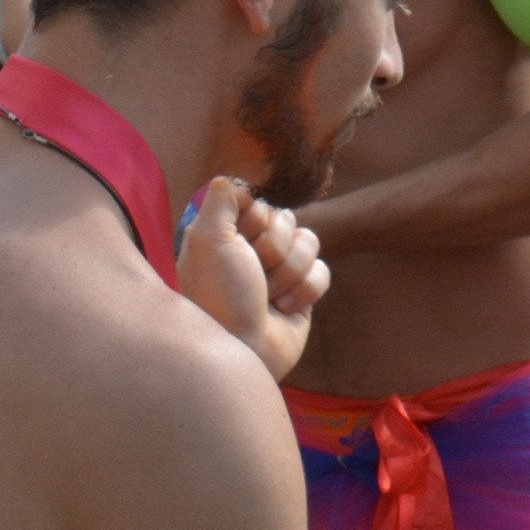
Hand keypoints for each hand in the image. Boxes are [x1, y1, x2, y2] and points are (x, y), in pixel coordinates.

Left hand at [175, 177, 329, 383]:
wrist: (245, 348)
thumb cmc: (221, 294)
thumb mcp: (208, 237)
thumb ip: (221, 198)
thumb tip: (234, 180)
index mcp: (224, 234)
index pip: (259, 202)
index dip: (257, 220)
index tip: (242, 242)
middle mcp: (250, 250)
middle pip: (287, 219)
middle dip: (275, 248)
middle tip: (255, 273)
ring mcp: (277, 272)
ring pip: (309, 242)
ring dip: (290, 271)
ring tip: (269, 295)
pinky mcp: (301, 293)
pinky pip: (322, 271)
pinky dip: (305, 290)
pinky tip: (285, 308)